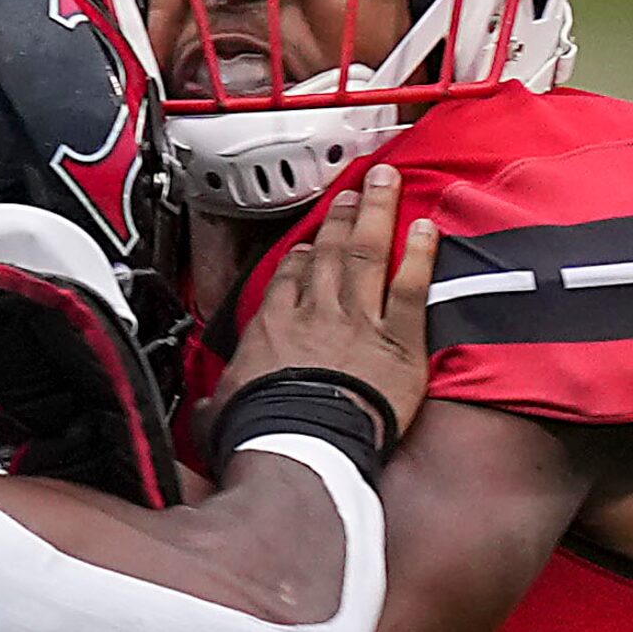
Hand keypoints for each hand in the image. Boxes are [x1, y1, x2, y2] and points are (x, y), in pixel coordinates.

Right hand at [214, 164, 437, 436]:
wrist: (301, 447)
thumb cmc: (262, 434)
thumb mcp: (219, 411)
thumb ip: (217, 402)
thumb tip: (206, 412)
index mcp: (273, 328)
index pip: (287, 280)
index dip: (299, 258)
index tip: (306, 246)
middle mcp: (316, 315)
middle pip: (329, 254)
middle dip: (339, 218)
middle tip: (349, 192)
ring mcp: (358, 323)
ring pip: (368, 254)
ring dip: (376, 214)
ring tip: (384, 184)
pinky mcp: (397, 342)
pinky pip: (410, 288)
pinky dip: (420, 255)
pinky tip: (426, 228)